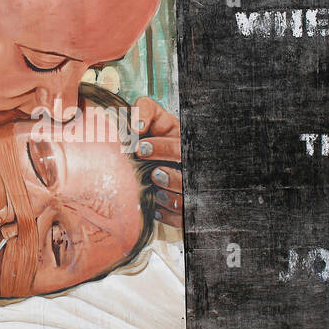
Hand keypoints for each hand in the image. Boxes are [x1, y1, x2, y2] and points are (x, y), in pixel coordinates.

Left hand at [131, 97, 182, 228]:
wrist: (153, 156)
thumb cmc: (156, 136)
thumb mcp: (154, 117)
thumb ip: (144, 110)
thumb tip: (136, 125)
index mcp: (187, 145)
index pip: (183, 148)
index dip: (163, 148)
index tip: (140, 148)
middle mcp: (192, 169)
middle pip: (189, 179)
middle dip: (171, 177)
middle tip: (152, 172)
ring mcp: (191, 191)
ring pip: (186, 201)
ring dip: (169, 197)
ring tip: (154, 189)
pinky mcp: (184, 211)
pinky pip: (179, 219)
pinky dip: (166, 214)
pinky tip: (155, 205)